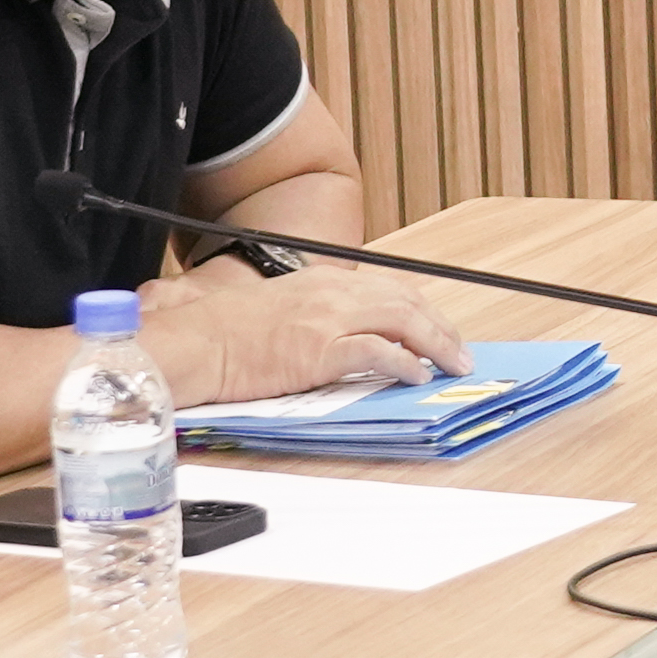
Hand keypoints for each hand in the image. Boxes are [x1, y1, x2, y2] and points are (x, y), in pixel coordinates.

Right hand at [134, 264, 472, 406]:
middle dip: (440, 326)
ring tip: (453, 363)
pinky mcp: (322, 348)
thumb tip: (345, 338)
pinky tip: (416, 375)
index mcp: (324, 282)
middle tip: (459, 351)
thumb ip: (316, 316)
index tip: (438, 328)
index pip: (390, 289)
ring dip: (436, 344)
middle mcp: (333, 292)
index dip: (422, 309)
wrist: (197, 343)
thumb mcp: (280, 311)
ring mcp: (329, 319)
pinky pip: (378, 352)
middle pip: (407, 301)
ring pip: (404, 321)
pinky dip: (404, 363)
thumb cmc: (226, 333)